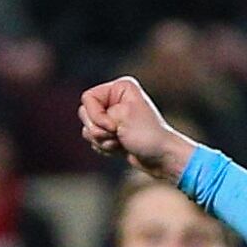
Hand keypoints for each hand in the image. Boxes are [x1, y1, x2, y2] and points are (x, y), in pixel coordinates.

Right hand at [78, 76, 198, 181]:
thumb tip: (88, 127)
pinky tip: (121, 149)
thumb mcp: (122, 116)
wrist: (162, 158)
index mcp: (120, 88)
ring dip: (102, 141)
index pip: (87, 98)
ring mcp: (112, 118)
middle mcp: (115, 99)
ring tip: (121, 143)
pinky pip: (94, 140)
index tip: (114, 126)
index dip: (95, 115)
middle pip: (84, 113)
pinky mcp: (112, 133)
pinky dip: (104, 148)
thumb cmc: (147, 135)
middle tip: (118, 134)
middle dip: (98, 130)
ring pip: (88, 129)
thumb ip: (96, 114)